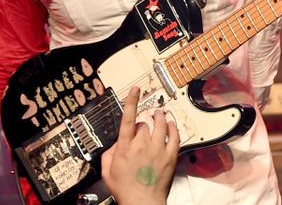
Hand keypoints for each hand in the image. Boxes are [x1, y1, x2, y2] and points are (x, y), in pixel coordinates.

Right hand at [100, 87, 178, 204]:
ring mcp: (158, 150)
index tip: (135, 89)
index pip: (128, 118)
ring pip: (160, 125)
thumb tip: (116, 144)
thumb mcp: (107, 171)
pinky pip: (174, 137)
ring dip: (159, 117)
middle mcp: (142, 145)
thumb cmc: (125, 189)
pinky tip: (171, 124)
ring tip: (159, 113)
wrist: (142, 203)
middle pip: (144, 124)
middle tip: (142, 128)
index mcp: (125, 147)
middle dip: (142, 124)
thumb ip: (109, 153)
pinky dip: (173, 128)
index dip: (131, 101)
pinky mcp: (170, 157)